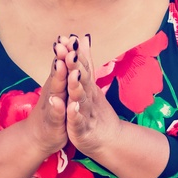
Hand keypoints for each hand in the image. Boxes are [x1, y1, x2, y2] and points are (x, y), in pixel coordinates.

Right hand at [26, 46, 68, 156]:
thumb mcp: (60, 88)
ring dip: (58, 78)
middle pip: (57, 73)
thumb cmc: (53, 110)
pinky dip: (57, 107)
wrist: (37, 137)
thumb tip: (66, 47)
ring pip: (56, 90)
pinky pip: (56, 114)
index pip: (62, 64)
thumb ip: (63, 68)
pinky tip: (58, 102)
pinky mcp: (53, 122)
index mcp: (57, 84)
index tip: (71, 36)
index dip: (66, 51)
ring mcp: (52, 106)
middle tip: (65, 44)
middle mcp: (52, 92)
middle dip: (62, 59)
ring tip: (61, 65)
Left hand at [58, 34, 121, 156]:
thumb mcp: (90, 84)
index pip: (81, 67)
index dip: (75, 53)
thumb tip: (83, 37)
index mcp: (87, 86)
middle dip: (76, 65)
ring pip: (81, 98)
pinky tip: (72, 107)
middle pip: (82, 79)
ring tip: (73, 75)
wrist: (109, 140)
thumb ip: (86, 61)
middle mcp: (88, 97)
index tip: (68, 38)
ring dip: (77, 87)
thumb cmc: (96, 111)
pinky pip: (78, 121)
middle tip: (70, 50)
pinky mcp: (82, 129)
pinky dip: (75, 114)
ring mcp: (86, 113)